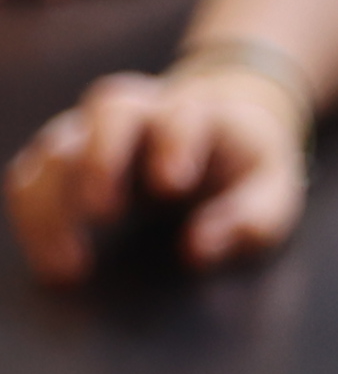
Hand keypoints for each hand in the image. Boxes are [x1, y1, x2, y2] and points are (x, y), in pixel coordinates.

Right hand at [9, 66, 307, 281]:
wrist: (215, 123)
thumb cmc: (245, 166)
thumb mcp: (271, 192)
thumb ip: (249, 219)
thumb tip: (199, 250)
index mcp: (199, 112)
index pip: (182, 116)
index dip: (175, 145)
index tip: (172, 187)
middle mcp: (139, 109)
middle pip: (108, 111)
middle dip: (102, 158)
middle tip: (103, 214)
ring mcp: (91, 128)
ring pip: (57, 144)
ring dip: (53, 201)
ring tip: (69, 265)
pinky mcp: (61, 153)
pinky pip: (30, 174)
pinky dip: (29, 212)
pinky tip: (46, 254)